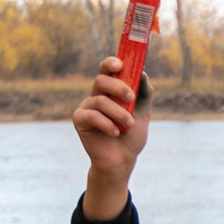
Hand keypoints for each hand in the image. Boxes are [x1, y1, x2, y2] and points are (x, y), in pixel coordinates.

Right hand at [71, 56, 149, 218]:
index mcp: (111, 90)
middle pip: (101, 80)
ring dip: (118, 112)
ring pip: (100, 100)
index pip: (106, 69)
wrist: (122, 159)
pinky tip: (115, 132)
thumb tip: (143, 73)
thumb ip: (144, 93)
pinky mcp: (79, 120)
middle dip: (118, 87)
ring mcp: (86, 107)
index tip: (120, 65)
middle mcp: (97, 95)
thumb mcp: (143, 113)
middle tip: (131, 98)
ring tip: (129, 124)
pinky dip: (106, 123)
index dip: (110, 63)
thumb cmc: (132, 135)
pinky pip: (91, 115)